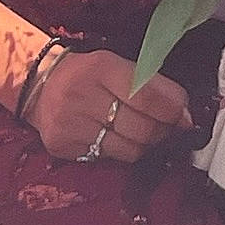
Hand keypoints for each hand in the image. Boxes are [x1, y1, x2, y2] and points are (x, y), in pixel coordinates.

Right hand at [24, 48, 191, 162]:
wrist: (38, 84)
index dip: (173, 110)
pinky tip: (117, 139)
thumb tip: (185, 114)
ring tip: (143, 134)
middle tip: (168, 128)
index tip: (186, 117)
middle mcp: (82, 94)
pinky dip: (120, 152)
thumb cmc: (86, 73)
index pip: (146, 95)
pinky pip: (108, 159)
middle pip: (142, 128)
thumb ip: (149, 84)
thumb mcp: (114, 65)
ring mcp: (70, 123)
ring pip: (129, 150)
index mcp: (100, 67)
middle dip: (163, 131)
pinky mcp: (63, 146)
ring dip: (145, 145)